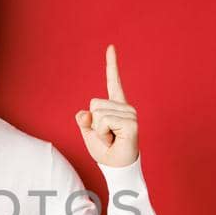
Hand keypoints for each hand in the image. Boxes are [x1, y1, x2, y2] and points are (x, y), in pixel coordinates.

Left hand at [75, 44, 139, 166]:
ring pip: (98, 113)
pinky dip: (103, 133)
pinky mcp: (131, 121)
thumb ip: (85, 120)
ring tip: (111, 138)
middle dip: (94, 124)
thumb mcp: (89, 133)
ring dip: (99, 131)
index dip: (111, 64)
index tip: (111, 47)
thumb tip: (84, 113)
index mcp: (115, 106)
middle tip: (106, 136)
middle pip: (94, 104)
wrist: (117, 168)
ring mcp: (130, 113)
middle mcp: (125, 107)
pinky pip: (104, 121)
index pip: (113, 82)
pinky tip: (115, 139)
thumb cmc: (105, 151)